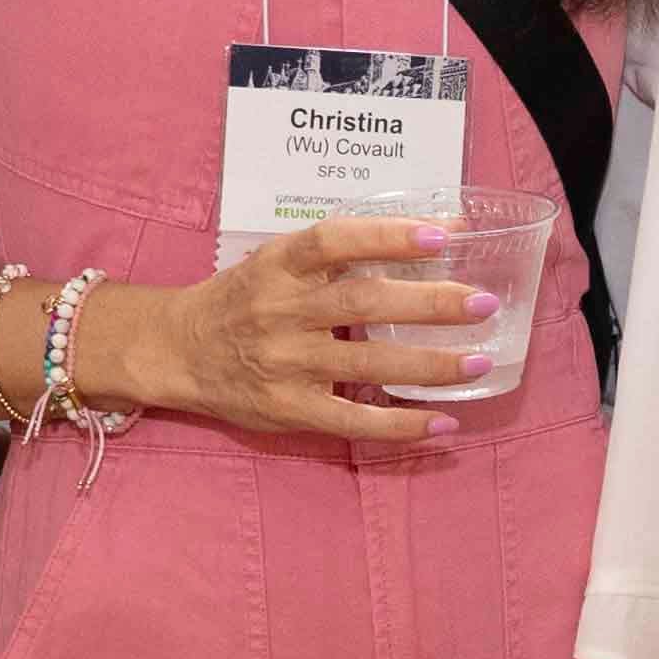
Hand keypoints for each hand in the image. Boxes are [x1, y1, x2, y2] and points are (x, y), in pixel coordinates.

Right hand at [134, 215, 492, 447]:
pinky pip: (352, 422)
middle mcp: (281, 311)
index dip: (388, 235)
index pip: (335, 240)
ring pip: (367, 365)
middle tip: (482, 303)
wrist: (177, 350)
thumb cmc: (241, 298)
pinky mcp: (288, 409)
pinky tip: (443, 423)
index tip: (443, 234)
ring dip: (429, 365)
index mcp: (279, 265)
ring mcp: (285, 364)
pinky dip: (401, 424)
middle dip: (430, 303)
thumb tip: (429, 233)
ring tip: (478, 361)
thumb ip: (337, 253)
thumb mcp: (276, 262)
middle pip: (363, 303)